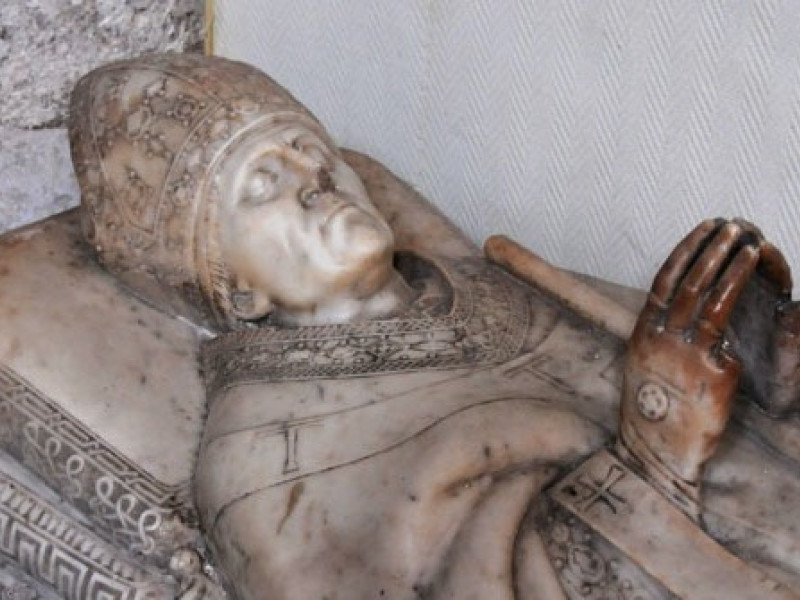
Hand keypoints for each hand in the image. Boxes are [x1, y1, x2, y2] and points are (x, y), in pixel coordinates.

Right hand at [618, 220, 759, 512]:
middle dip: (713, 250)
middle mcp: (663, 337)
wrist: (657, 448)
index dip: (687, 250)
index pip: (667, 279)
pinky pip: (733, 341)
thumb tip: (676, 307)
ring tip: (750, 247)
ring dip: (733, 270)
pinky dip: (746, 323)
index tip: (705, 229)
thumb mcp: (644, 360)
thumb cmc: (652, 405)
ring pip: (713, 301)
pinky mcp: (713, 373)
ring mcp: (688, 354)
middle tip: (733, 227)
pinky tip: (765, 302)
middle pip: (690, 282)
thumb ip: (660, 331)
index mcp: (645, 331)